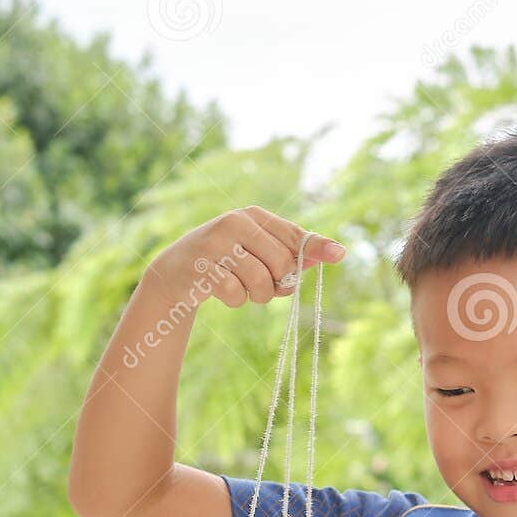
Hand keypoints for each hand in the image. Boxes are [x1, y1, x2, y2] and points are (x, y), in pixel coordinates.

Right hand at [142, 206, 343, 309]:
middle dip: (278, 284)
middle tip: (263, 284)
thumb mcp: (257, 251)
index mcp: (254, 215)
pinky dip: (235, 301)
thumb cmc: (227, 261)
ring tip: (243, 289)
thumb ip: (292, 253)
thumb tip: (335, 252)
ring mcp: (217, 243)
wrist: (177, 271)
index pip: (294, 234)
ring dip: (257, 296)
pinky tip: (221, 291)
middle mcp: (236, 222)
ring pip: (261, 282)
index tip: (340, 254)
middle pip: (282, 264)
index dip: (318, 248)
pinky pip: (237, 295)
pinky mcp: (203, 267)